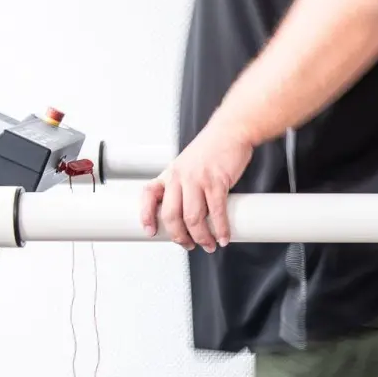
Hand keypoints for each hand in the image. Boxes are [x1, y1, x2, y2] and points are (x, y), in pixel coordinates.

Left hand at [138, 121, 254, 252]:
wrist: (231, 131)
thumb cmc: (212, 150)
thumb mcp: (188, 165)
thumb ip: (183, 186)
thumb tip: (187, 216)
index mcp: (170, 173)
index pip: (148, 194)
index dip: (146, 214)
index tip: (150, 232)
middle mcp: (180, 176)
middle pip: (171, 215)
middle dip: (180, 236)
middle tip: (189, 245)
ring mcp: (198, 179)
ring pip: (194, 218)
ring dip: (202, 237)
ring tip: (209, 245)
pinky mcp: (217, 181)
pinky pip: (216, 212)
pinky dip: (221, 229)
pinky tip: (224, 237)